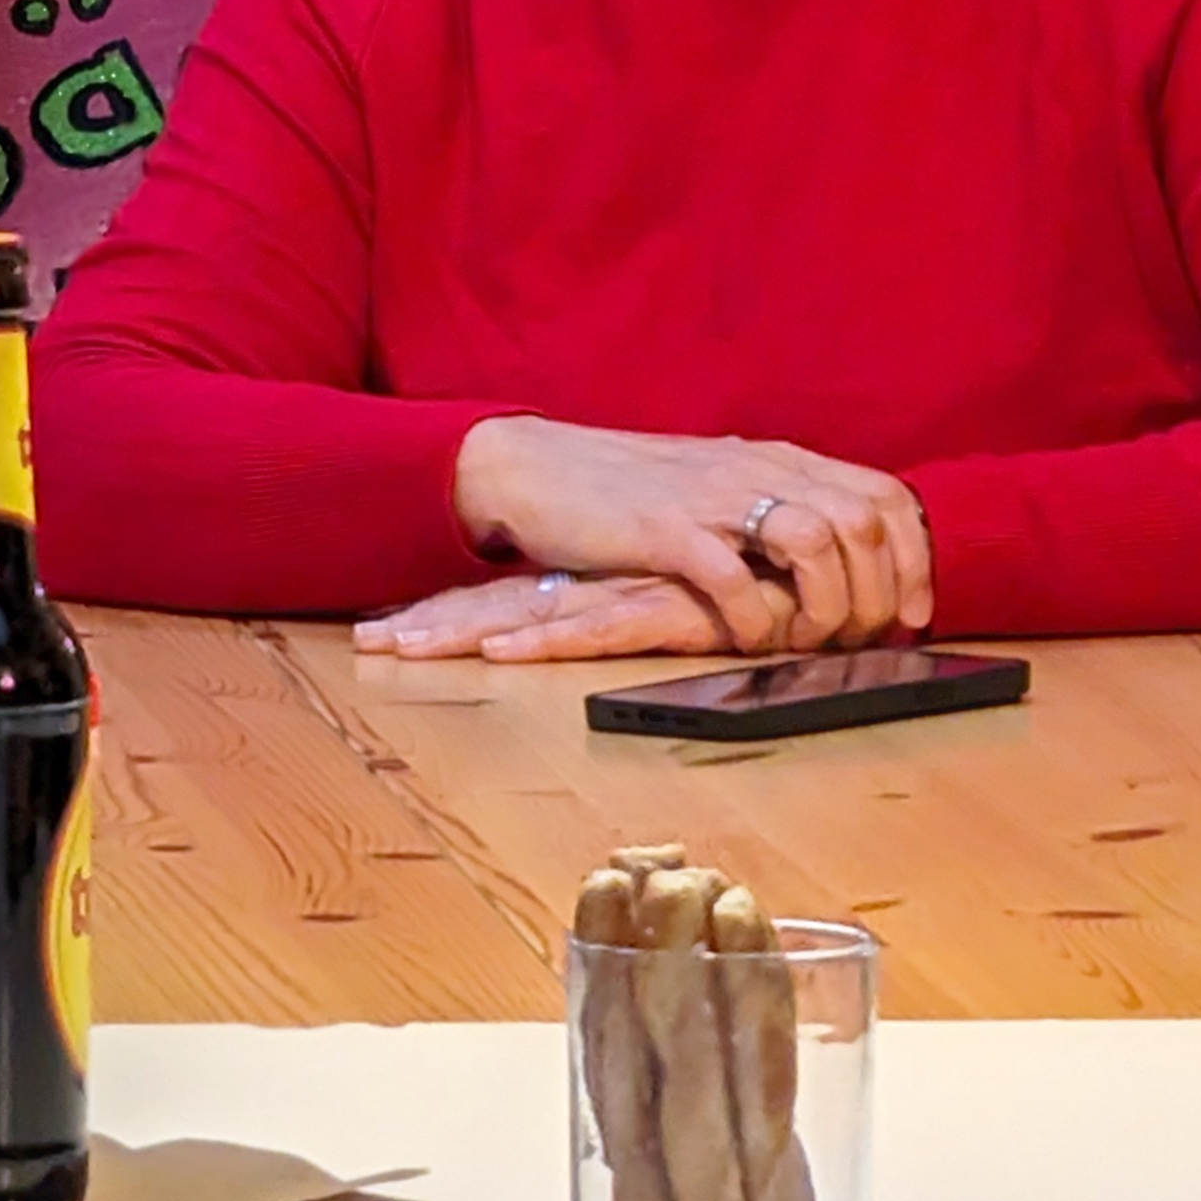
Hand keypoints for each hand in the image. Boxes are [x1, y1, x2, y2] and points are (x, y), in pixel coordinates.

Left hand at [352, 568, 791, 663]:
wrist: (833, 548)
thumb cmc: (769, 582)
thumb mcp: (697, 602)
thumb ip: (660, 613)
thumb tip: (622, 625)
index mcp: (604, 582)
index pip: (518, 595)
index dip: (456, 612)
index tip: (391, 627)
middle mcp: (605, 583)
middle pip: (501, 602)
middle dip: (434, 624)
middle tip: (367, 641)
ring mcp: (627, 592)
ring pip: (527, 613)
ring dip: (459, 631)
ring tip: (392, 647)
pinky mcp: (661, 606)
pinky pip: (592, 629)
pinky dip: (542, 643)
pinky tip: (497, 652)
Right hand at [449, 415, 932, 648]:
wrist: (537, 469)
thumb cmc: (629, 491)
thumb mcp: (718, 486)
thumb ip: (775, 511)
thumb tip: (841, 569)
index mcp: (777, 459)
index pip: (885, 497)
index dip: (916, 560)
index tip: (912, 615)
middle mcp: (757, 469)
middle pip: (864, 523)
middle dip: (878, 595)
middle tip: (856, 640)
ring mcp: (713, 497)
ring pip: (817, 542)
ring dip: (827, 605)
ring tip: (805, 640)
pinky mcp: (666, 531)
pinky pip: (737, 579)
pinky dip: (755, 620)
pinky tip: (745, 639)